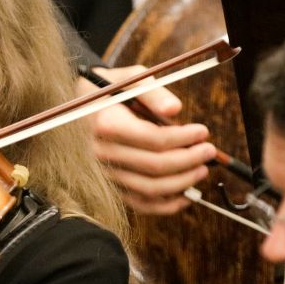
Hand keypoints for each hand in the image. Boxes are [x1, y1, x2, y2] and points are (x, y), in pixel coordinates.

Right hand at [84, 67, 215, 215]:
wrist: (75, 108)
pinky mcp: (109, 186)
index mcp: (107, 125)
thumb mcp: (129, 78)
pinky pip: (139, 204)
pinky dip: (165, 206)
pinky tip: (185, 196)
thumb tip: (175, 110)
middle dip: (189, 160)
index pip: (154, 139)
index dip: (184, 138)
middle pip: (155, 166)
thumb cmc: (108, 89)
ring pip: (149, 189)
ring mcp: (104, 174)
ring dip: (182, 183)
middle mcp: (102, 153)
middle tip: (209, 152)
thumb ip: (154, 92)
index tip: (203, 132)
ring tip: (201, 170)